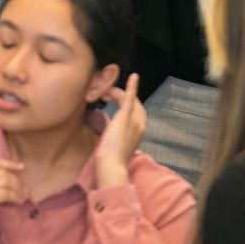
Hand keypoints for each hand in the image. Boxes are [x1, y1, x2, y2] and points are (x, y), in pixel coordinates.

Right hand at [0, 152, 24, 240]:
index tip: (21, 167)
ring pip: (4, 181)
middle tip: (24, 190)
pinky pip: (5, 193)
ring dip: (17, 189)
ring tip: (21, 196)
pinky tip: (17, 202)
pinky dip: (14, 197)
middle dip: (15, 181)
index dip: (8, 163)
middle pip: (1, 172)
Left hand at [93, 73, 144, 188]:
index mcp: (139, 130)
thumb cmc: (111, 160)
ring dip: (116, 93)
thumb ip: (118, 135)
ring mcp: (135, 120)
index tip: (111, 101)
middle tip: (106, 94)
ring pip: (129, 99)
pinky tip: (134, 77)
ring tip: (103, 93)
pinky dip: (132, 87)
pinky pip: (130, 98)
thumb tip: (111, 133)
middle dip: (121, 95)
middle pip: (134, 102)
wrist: (111, 166)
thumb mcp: (117, 144)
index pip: (135, 110)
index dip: (124, 102)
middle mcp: (141, 124)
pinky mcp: (126, 117)